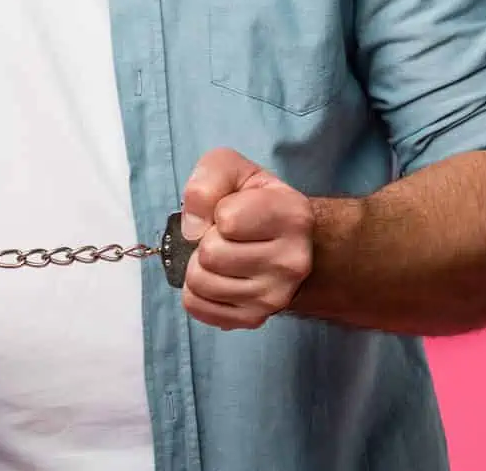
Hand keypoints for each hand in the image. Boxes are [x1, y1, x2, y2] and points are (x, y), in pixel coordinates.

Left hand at [178, 147, 314, 329]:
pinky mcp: (255, 318)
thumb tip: (192, 228)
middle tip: (225, 236)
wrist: (281, 237)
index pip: (227, 220)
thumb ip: (207, 181)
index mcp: (293, 216)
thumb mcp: (231, 168)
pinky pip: (197, 306)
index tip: (232, 209)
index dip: (217, 210)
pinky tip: (218, 276)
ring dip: (199, 265)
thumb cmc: (252, 198)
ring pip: (201, 283)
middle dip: (206, 240)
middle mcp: (293, 262)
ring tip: (222, 254)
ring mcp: (275, 296)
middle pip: (211, 255)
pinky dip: (196, 291)